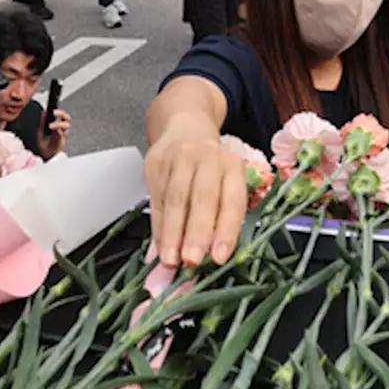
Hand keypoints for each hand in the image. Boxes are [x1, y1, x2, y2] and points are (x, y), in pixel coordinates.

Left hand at [38, 108, 69, 158]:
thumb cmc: (45, 145)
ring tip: (51, 126)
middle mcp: (61, 129)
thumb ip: (43, 123)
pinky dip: (58, 131)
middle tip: (55, 113)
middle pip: (66, 118)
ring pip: (67, 125)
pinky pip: (62, 134)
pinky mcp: (61, 141)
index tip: (52, 108)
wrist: (46, 157)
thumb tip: (43, 113)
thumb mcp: (41, 131)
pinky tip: (55, 130)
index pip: (61, 115)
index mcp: (56, 126)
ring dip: (59, 123)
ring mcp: (61, 135)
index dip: (59, 110)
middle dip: (62, 113)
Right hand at [144, 123, 246, 266]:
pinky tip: (160, 246)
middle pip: (203, 198)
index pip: (232, 200)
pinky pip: (156, 200)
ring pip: (176, 200)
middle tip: (191, 261)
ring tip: (171, 259)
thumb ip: (221, 216)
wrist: (185, 128)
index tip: (219, 258)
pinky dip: (158, 226)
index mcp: (233, 165)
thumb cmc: (210, 166)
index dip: (226, 230)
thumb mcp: (224, 181)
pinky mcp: (156, 163)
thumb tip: (213, 260)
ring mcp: (180, 158)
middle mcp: (208, 158)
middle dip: (197, 232)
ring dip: (172, 233)